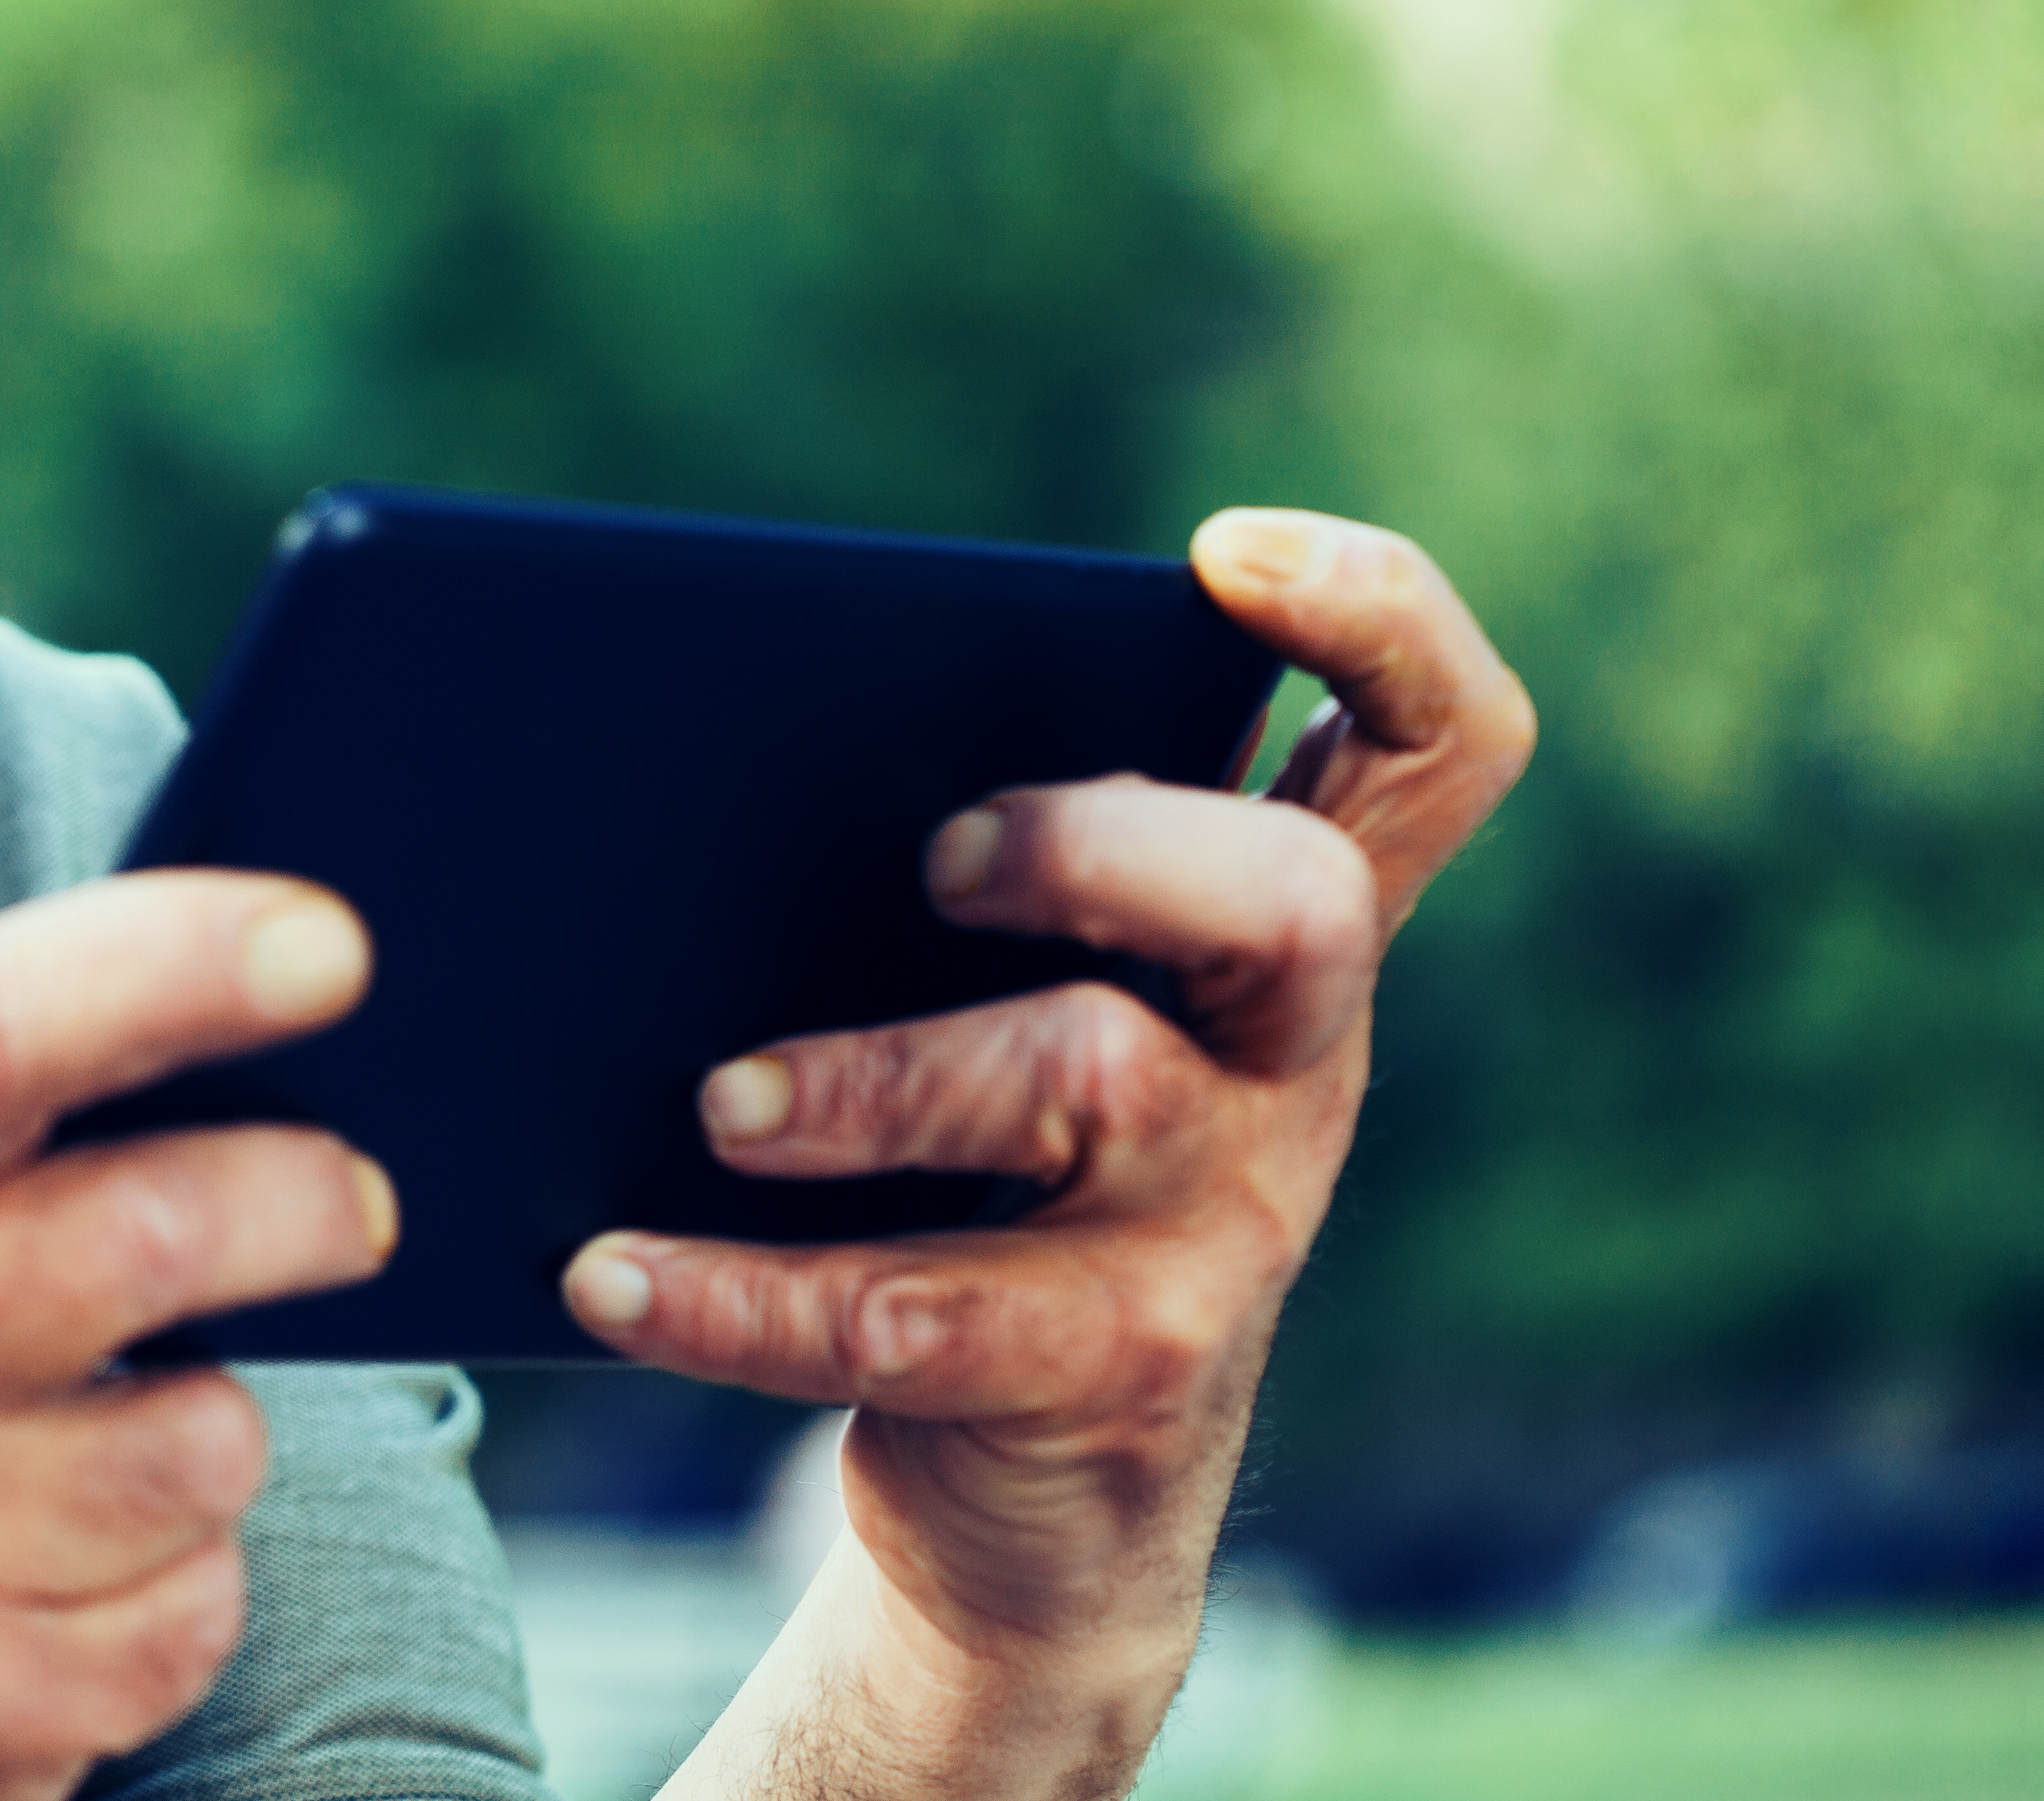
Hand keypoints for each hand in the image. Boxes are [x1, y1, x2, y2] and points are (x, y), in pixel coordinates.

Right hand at [0, 874, 393, 1800]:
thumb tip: (181, 1006)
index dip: (172, 965)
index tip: (321, 944)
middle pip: (143, 1232)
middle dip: (300, 1195)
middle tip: (348, 1197)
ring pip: (207, 1439)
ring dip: (210, 1426)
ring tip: (118, 1435)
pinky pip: (197, 1607)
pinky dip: (178, 1584)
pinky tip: (73, 1573)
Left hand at [573, 510, 1532, 1800]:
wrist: (1040, 1492)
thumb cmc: (990, 1166)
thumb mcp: (1016, 998)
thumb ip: (956, 869)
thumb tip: (684, 743)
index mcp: (1276, 928)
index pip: (1433, 745)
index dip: (1382, 621)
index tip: (1227, 552)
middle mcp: (1293, 1058)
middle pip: (1293, 898)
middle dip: (1101, 842)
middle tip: (934, 855)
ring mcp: (1229, 1220)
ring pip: (1093, 1083)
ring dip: (879, 1077)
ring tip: (716, 1099)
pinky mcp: (1118, 1372)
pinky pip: (924, 1318)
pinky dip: (741, 1294)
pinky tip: (610, 1274)